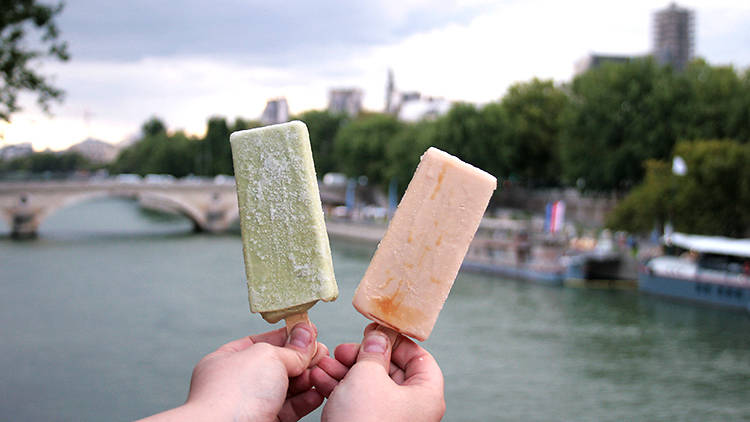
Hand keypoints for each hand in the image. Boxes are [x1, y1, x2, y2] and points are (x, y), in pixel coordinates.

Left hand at [138, 323, 327, 421]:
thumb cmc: (233, 395)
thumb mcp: (267, 356)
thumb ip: (290, 348)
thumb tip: (306, 335)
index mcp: (229, 360)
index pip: (262, 342)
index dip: (287, 336)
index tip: (308, 332)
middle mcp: (238, 382)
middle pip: (277, 366)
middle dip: (301, 359)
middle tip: (321, 353)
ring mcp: (251, 404)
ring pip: (285, 388)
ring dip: (306, 379)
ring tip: (321, 372)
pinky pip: (289, 409)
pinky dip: (305, 400)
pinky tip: (317, 393)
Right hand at [311, 323, 444, 421]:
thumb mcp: (367, 376)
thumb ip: (373, 351)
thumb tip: (378, 337)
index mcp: (426, 395)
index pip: (420, 357)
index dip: (397, 341)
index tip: (377, 331)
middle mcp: (413, 409)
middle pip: (391, 370)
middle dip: (362, 357)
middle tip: (345, 349)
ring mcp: (391, 421)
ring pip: (370, 386)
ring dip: (345, 371)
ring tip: (325, 363)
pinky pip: (358, 402)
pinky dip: (341, 388)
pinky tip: (321, 378)